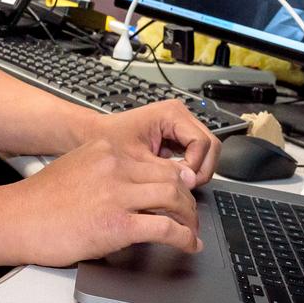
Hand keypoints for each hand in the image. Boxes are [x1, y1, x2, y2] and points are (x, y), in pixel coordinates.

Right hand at [1, 138, 201, 266]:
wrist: (16, 219)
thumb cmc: (39, 200)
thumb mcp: (77, 167)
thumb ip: (105, 169)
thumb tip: (131, 183)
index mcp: (106, 150)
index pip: (156, 160)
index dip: (176, 179)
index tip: (181, 190)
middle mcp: (115, 166)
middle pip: (171, 176)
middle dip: (187, 198)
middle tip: (191, 214)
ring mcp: (117, 194)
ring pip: (174, 197)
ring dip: (189, 217)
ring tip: (191, 231)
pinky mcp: (118, 224)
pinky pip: (165, 228)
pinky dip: (183, 238)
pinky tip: (187, 245)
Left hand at [84, 99, 221, 186]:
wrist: (93, 136)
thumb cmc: (108, 140)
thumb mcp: (136, 159)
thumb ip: (164, 171)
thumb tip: (189, 182)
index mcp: (171, 114)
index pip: (202, 143)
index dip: (195, 165)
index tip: (181, 183)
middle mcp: (179, 116)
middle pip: (210, 146)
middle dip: (201, 169)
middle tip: (185, 188)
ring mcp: (179, 126)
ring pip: (206, 152)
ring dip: (196, 171)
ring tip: (178, 185)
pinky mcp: (175, 137)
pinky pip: (194, 154)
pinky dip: (188, 169)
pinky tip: (173, 179)